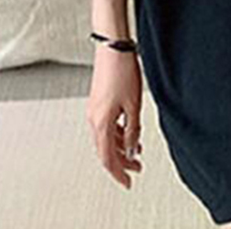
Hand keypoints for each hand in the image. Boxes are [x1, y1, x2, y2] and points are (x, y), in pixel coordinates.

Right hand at [86, 46, 143, 189]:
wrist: (113, 46)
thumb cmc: (122, 71)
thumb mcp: (133, 105)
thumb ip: (133, 130)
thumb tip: (132, 149)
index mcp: (100, 123)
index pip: (108, 158)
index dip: (119, 173)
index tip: (129, 182)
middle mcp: (93, 118)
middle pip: (105, 150)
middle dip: (121, 162)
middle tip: (136, 169)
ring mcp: (94, 109)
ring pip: (105, 137)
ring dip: (120, 146)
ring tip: (137, 150)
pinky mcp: (98, 100)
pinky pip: (106, 125)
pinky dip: (117, 133)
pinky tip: (129, 131)